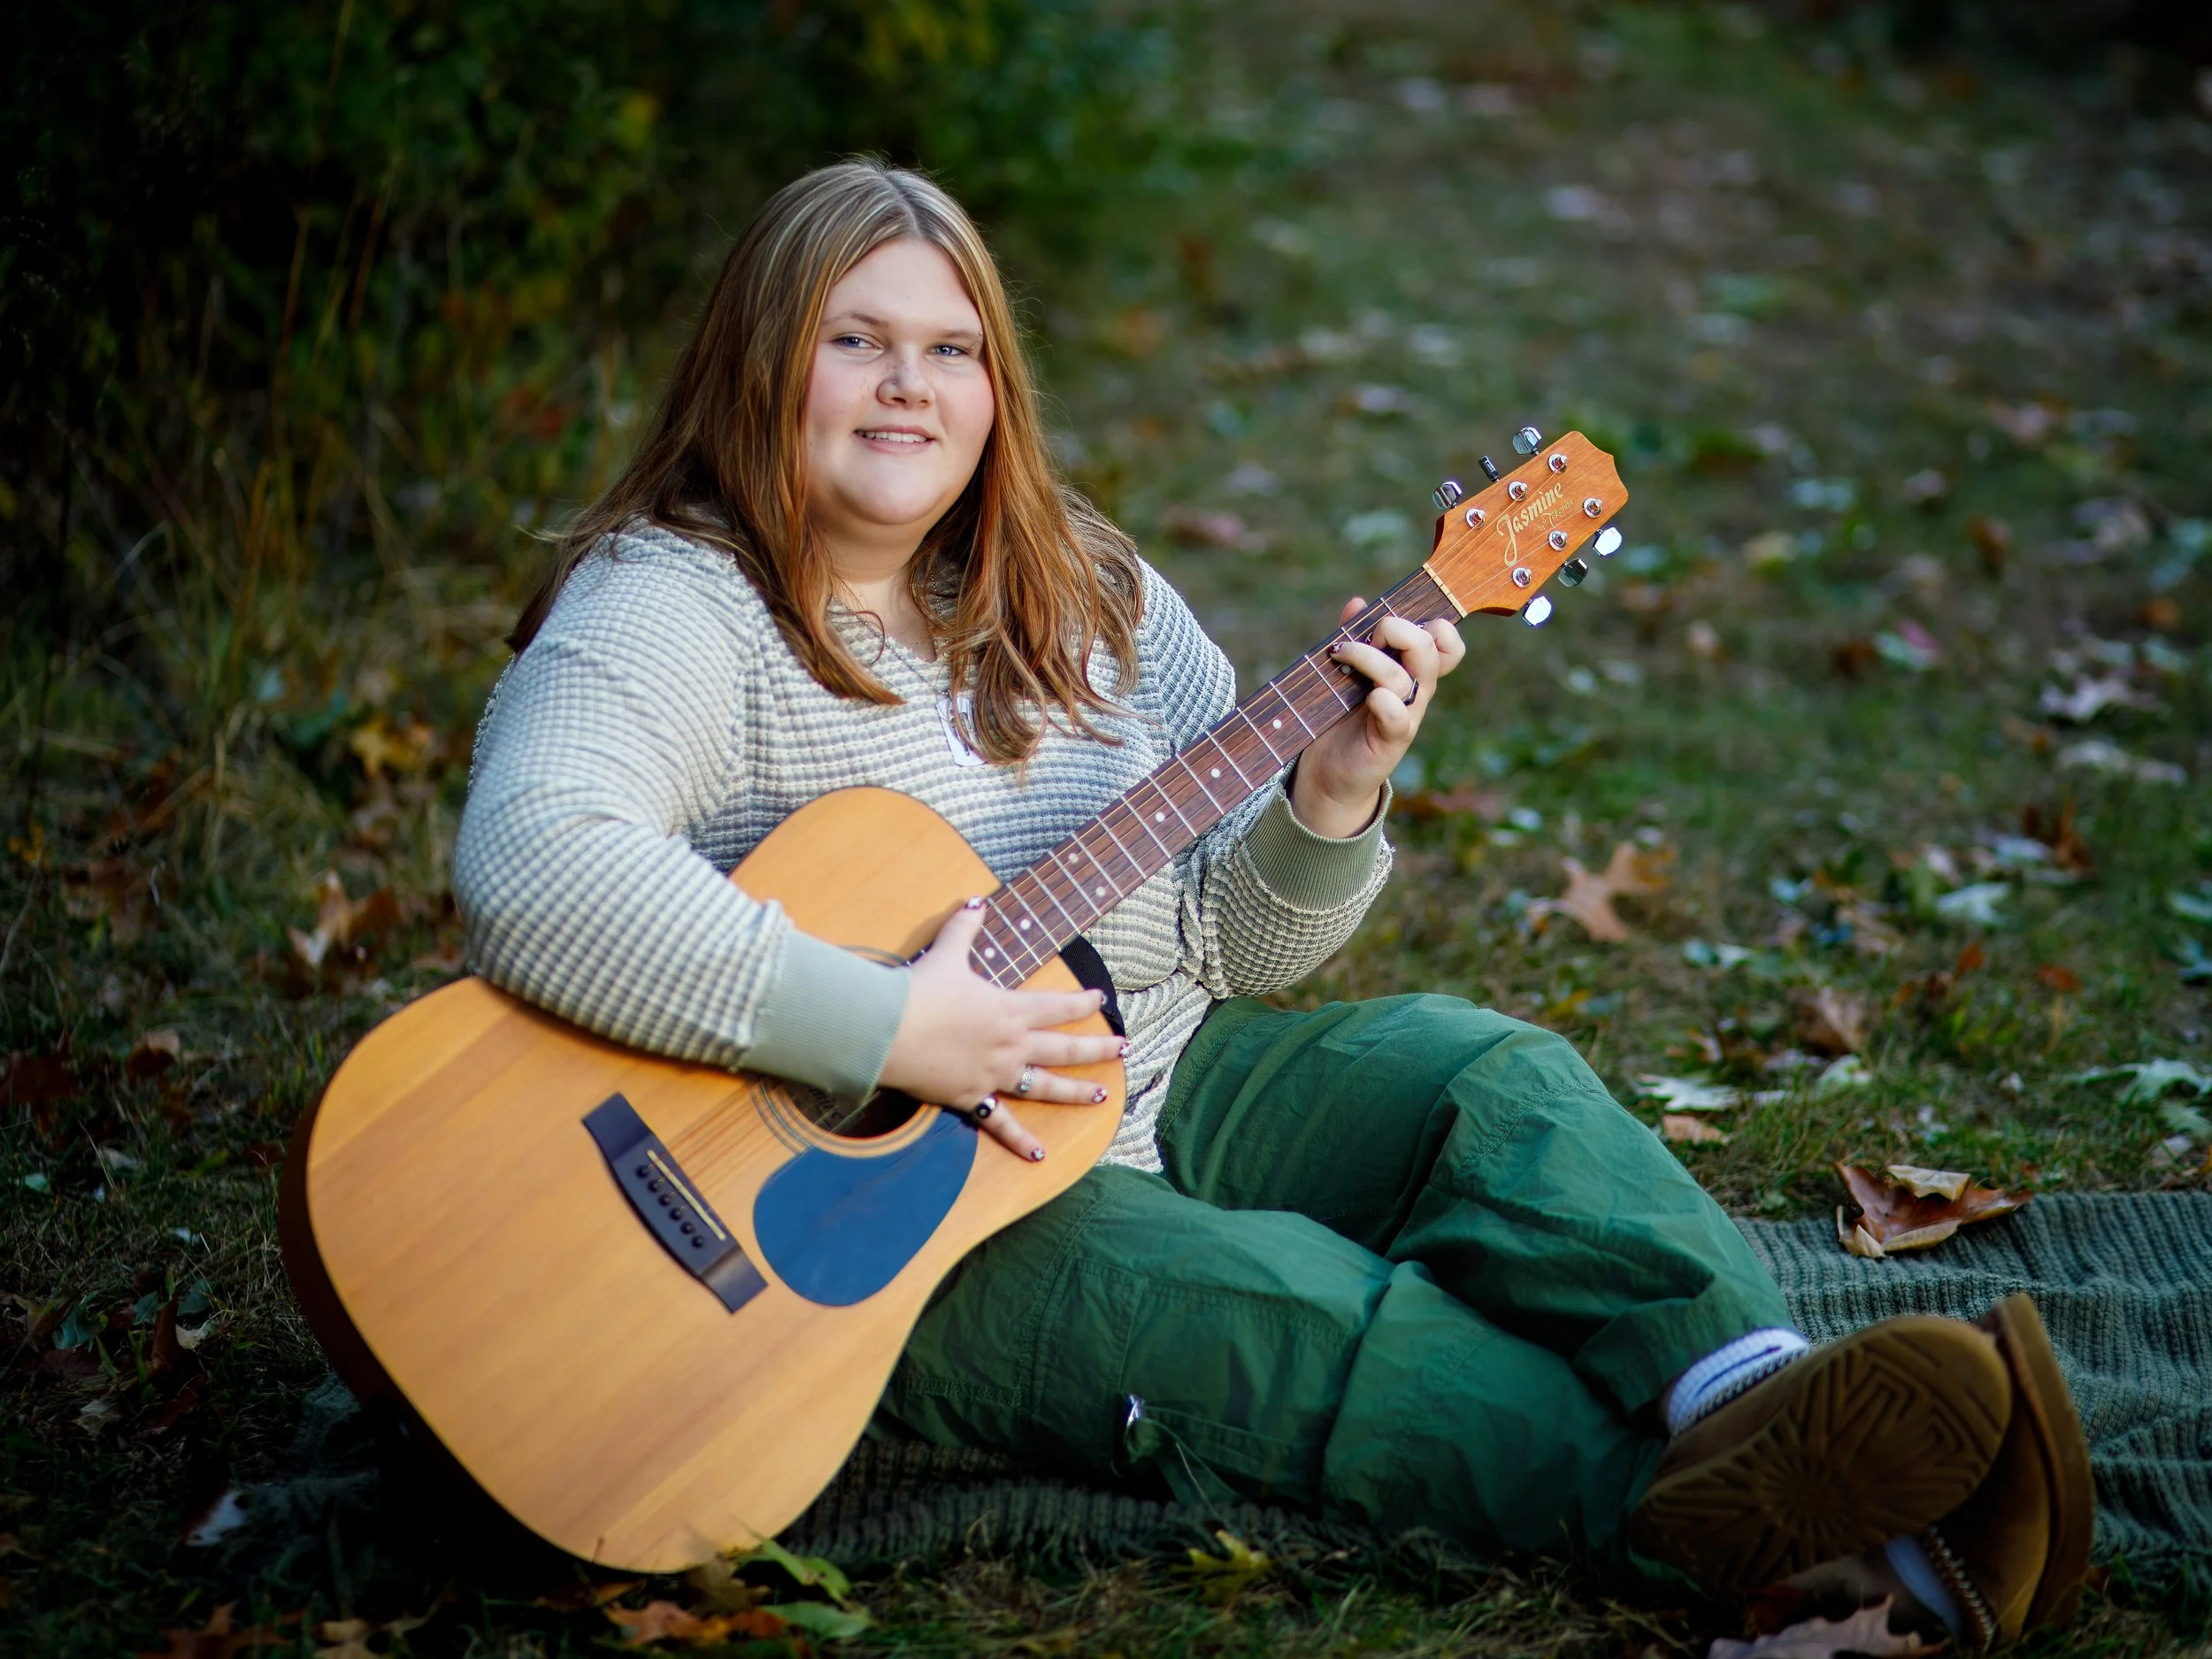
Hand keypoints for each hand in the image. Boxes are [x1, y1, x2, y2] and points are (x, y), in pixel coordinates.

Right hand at [877, 900, 1125, 1160]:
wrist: (890, 1031)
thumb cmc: (920, 991)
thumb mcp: (946, 953)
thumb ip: (964, 927)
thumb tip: (976, 900)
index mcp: (1009, 1009)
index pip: (1056, 1006)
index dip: (1081, 1002)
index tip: (1100, 999)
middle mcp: (1010, 1044)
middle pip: (1063, 1048)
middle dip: (1096, 1048)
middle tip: (1122, 1050)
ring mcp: (994, 1075)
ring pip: (1045, 1086)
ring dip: (1075, 1092)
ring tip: (1102, 1097)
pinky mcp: (972, 1098)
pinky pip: (1002, 1124)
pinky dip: (1021, 1141)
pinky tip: (1040, 1155)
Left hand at [1290, 598, 1465, 838]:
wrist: (1329, 772)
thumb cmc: (1340, 717)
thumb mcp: (1346, 671)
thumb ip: (1355, 636)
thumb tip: (1357, 603)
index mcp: (1411, 670)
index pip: (1446, 643)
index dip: (1438, 625)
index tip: (1399, 618)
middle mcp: (1415, 691)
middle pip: (1430, 649)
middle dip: (1399, 629)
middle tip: (1369, 633)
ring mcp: (1406, 715)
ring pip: (1406, 677)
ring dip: (1371, 658)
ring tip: (1341, 653)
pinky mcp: (1390, 741)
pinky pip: (1398, 716)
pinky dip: (1385, 702)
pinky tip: (1369, 697)